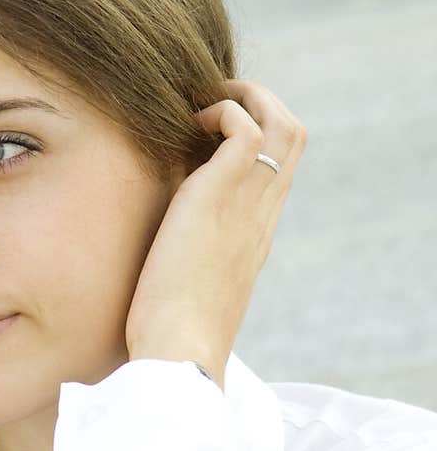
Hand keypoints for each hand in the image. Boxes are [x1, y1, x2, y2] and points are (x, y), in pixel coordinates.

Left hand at [124, 79, 307, 385]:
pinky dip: (222, 112)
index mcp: (255, 236)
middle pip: (293, 136)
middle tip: (215, 104)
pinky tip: (186, 126)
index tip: (214, 134)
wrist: (179, 352)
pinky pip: (244, 128)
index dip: (254, 138)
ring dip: (246, 98)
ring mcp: (247, 204)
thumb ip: (186, 267)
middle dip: (261, 103)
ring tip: (204, 105)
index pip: (277, 169)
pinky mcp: (220, 194)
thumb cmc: (171, 337)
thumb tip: (158, 266)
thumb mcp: (186, 293)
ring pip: (282, 123)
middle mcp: (261, 215)